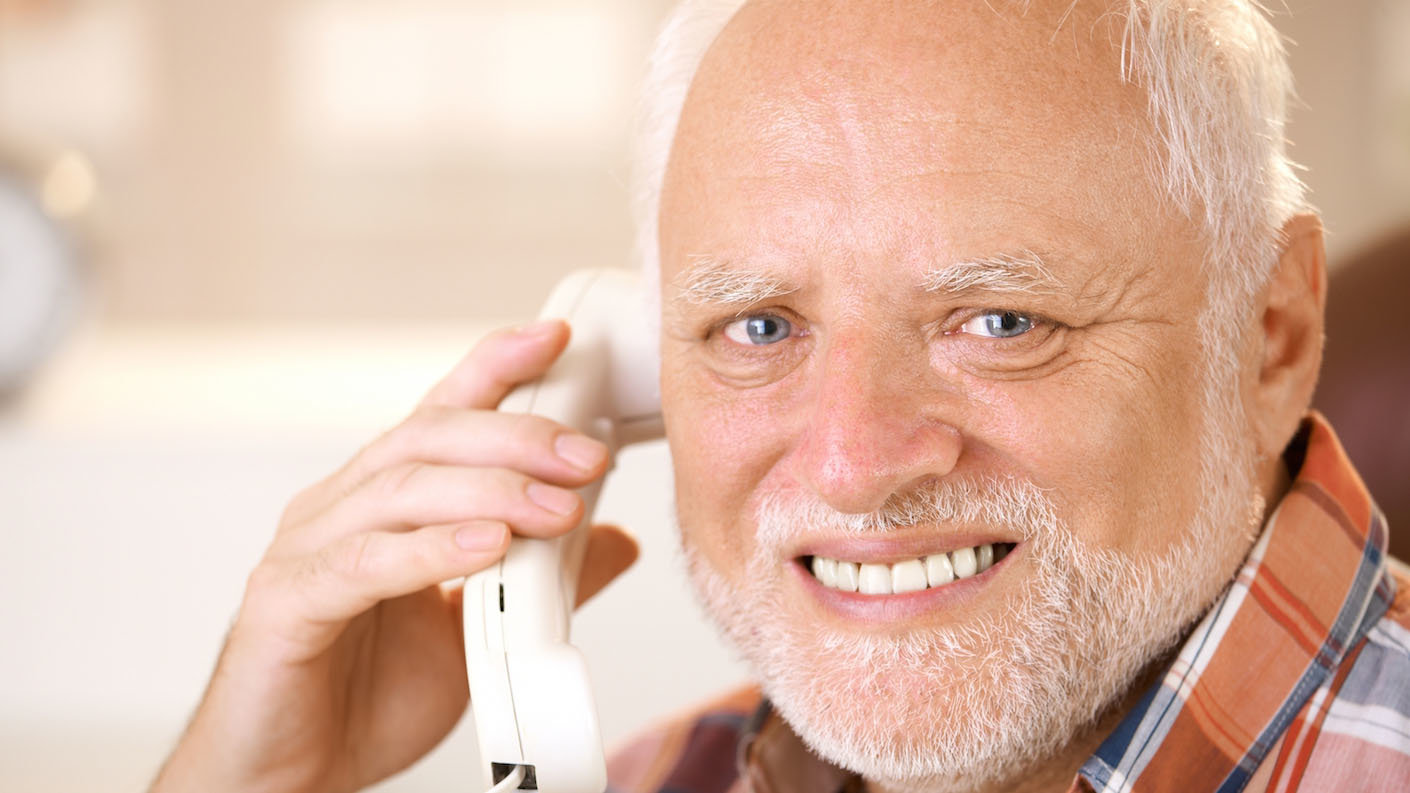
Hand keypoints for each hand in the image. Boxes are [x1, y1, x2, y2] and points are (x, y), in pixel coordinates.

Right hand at [150, 320, 638, 792]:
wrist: (290, 774)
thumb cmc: (364, 696)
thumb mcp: (477, 630)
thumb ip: (540, 579)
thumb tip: (615, 537)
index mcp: (381, 501)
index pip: (439, 414)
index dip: (493, 368)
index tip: (556, 339)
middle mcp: (339, 508)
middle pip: (427, 438)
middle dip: (515, 436)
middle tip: (585, 455)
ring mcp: (304, 550)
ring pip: (400, 490)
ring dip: (490, 492)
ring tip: (559, 509)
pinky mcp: (285, 604)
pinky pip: (363, 564)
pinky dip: (430, 550)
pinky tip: (487, 548)